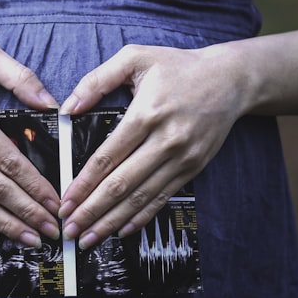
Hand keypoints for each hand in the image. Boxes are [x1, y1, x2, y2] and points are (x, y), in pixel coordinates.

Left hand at [58, 43, 246, 249]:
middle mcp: (165, 140)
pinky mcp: (193, 168)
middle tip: (69, 229)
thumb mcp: (135, 58)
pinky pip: (162, 197)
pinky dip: (142, 217)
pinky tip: (122, 230)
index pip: (107, 158)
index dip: (83, 184)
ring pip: (141, 197)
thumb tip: (68, 107)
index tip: (65, 202)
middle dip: (92, 211)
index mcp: (146, 114)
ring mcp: (182, 158)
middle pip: (121, 184)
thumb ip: (97, 80)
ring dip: (112, 221)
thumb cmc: (178, 67)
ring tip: (88, 238)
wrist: (231, 79)